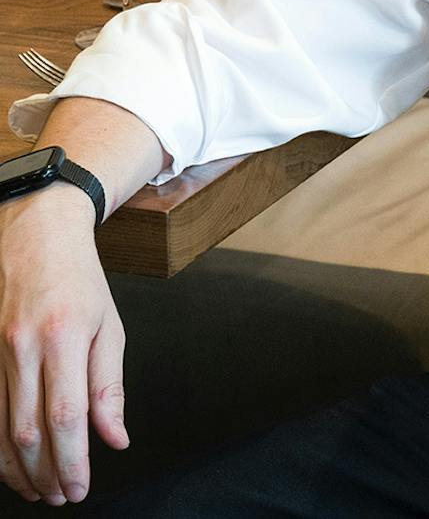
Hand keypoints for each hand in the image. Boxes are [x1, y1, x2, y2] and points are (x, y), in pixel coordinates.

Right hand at [0, 187, 128, 504]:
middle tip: (64, 496)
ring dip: (20, 470)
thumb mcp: (108, 326)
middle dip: (46, 475)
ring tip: (42, 491)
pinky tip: (14, 465)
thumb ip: (109, 387)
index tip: (81, 487)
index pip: (66, 416)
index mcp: (63, 337)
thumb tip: (115, 439)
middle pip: (29, 431)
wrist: (37, 237)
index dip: (72, 461)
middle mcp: (23, 348)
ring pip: (0, 430)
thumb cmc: (79, 281)